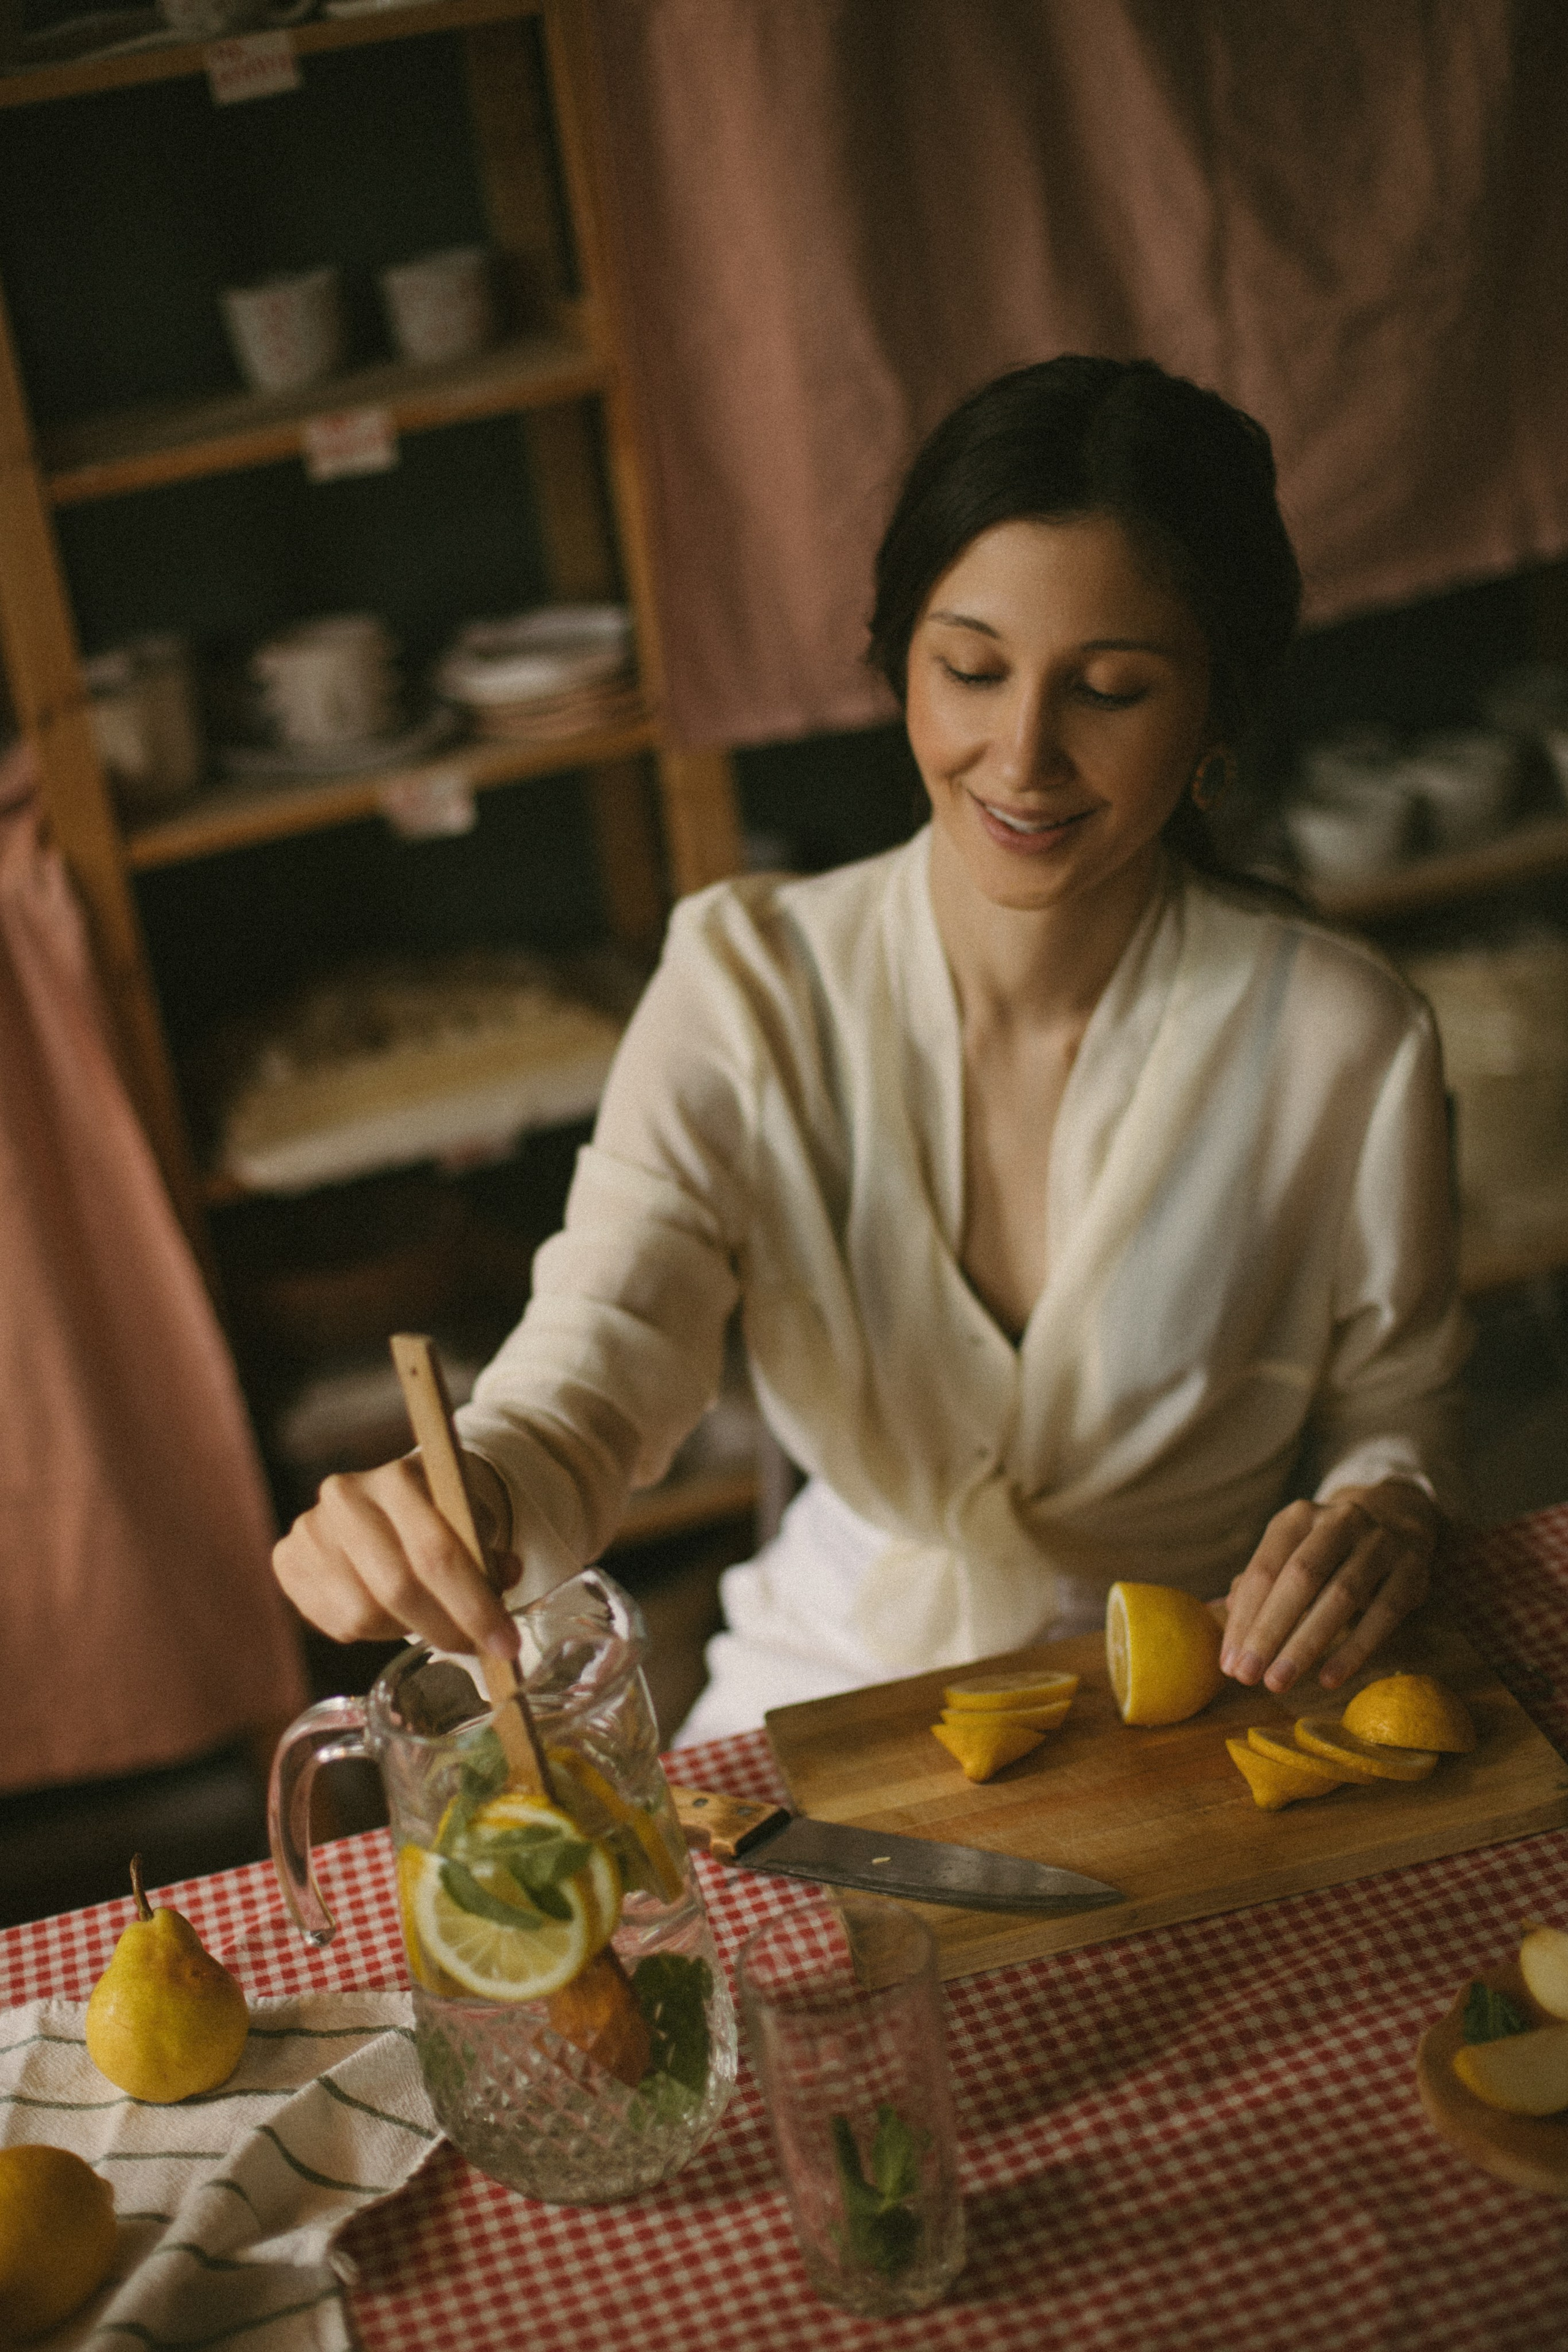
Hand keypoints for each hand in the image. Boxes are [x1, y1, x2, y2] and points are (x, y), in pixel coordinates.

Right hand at [272, 1450, 522, 1659]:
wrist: (382, 1500)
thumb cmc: (434, 1517)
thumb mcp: (470, 1522)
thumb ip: (488, 1554)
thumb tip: (506, 1577)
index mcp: (397, 1478)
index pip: (437, 1552)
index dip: (474, 1606)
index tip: (504, 1644)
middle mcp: (346, 1497)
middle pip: (398, 1587)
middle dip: (446, 1629)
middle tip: (476, 1651)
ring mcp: (310, 1529)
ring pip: (365, 1614)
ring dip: (405, 1629)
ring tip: (422, 1616)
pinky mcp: (287, 1559)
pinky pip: (337, 1623)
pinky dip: (372, 1632)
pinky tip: (387, 1612)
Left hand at [1219, 1479, 1439, 1696]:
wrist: (1397, 1524)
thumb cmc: (1327, 1552)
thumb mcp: (1292, 1554)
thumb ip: (1260, 1583)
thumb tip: (1226, 1615)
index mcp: (1299, 1518)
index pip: (1266, 1569)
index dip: (1245, 1617)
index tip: (1228, 1663)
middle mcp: (1340, 1521)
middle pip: (1300, 1579)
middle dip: (1269, 1631)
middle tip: (1246, 1676)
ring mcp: (1380, 1543)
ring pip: (1341, 1596)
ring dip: (1306, 1644)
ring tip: (1278, 1682)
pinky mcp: (1412, 1570)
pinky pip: (1383, 1614)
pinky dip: (1355, 1648)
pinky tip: (1328, 1678)